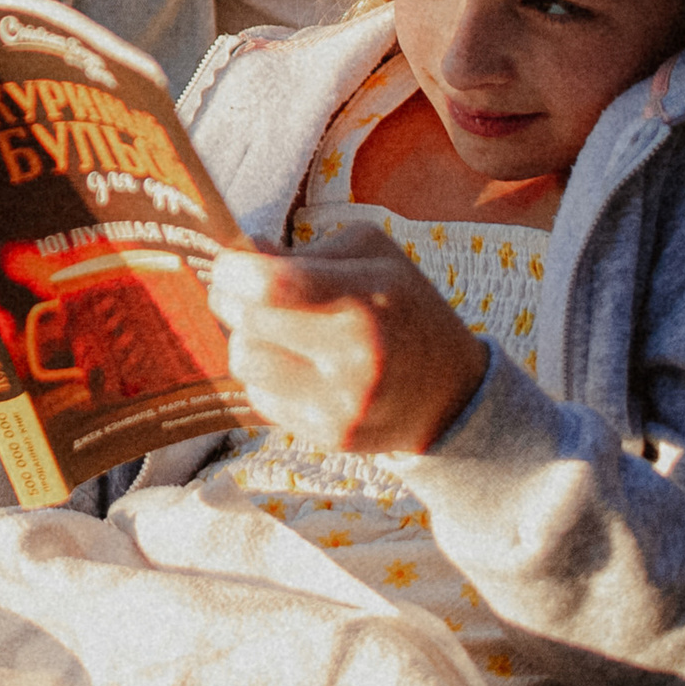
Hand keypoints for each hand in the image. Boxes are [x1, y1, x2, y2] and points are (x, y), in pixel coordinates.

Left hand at [205, 225, 489, 456]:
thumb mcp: (374, 257)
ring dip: (247, 339)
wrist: (453, 393)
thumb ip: (306, 249)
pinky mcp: (328, 436)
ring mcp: (338, 404)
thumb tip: (245, 251)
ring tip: (274, 330)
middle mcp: (350, 359)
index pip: (269, 285)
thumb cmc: (406, 309)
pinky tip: (297, 366)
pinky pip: (261, 398)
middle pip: (246, 325)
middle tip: (241, 292)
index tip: (231, 266)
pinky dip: (267, 377)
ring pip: (244, 363)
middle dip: (231, 300)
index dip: (233, 271)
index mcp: (363, 302)